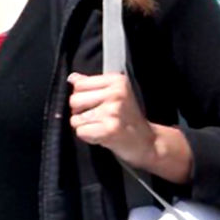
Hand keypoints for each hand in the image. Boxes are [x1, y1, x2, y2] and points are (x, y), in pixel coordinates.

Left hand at [68, 72, 192, 182]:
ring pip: (76, 118)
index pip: (79, 85)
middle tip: (96, 118)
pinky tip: (102, 136)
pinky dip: (88, 137)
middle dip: (79, 112)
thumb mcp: (115, 94)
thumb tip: (72, 78)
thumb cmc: (128, 118)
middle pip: (74, 100)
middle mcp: (116, 93)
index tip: (95, 104)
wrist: (147, 142)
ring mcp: (113, 112)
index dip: (81, 97)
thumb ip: (93, 85)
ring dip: (84, 126)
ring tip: (101, 127)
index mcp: (117, 81)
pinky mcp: (110, 129)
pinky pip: (81, 132)